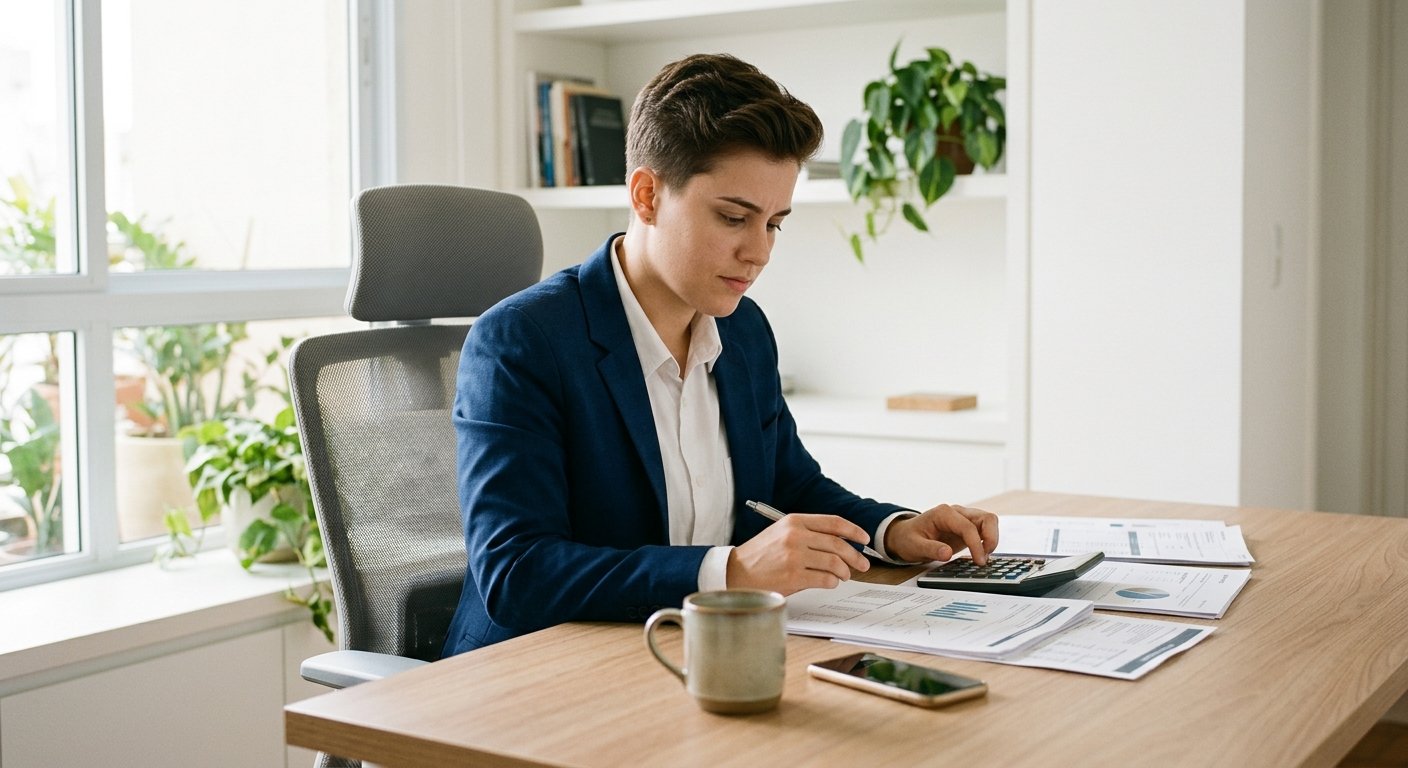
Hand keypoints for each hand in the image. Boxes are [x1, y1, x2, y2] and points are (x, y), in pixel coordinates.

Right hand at [727, 513, 870, 593]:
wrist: (736, 572)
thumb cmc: (760, 554)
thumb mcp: (781, 532)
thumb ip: (807, 532)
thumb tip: (840, 541)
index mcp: (794, 521)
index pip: (833, 522)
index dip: (853, 531)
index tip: (864, 539)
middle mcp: (795, 536)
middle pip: (838, 544)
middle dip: (855, 556)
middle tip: (862, 565)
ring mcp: (794, 556)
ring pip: (834, 563)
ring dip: (844, 572)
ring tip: (844, 576)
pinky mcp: (793, 576)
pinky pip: (825, 579)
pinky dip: (832, 582)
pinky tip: (829, 582)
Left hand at [883, 504, 998, 564]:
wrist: (905, 536)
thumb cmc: (909, 539)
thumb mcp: (914, 546)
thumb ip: (930, 549)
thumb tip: (947, 553)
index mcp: (944, 514)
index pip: (968, 527)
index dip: (976, 544)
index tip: (978, 561)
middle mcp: (957, 512)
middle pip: (986, 518)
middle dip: (991, 538)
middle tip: (984, 559)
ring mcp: (964, 518)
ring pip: (989, 522)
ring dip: (991, 540)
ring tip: (982, 559)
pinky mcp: (968, 527)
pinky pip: (985, 530)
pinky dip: (987, 542)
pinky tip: (980, 556)